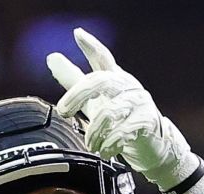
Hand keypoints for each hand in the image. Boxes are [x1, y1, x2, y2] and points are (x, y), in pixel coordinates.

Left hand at [47, 29, 198, 191]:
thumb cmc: (121, 119)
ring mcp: (139, 102)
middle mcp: (127, 86)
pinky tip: (105, 150)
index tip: (78, 34)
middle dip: (78, 95)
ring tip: (90, 143)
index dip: (90, 46)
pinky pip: (124, 131)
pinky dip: (110, 143)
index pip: (102, 57)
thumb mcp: (94, 99)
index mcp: (114, 78)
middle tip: (63, 111)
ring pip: (110, 111)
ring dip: (94, 131)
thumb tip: (52, 57)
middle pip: (101, 81)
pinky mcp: (147, 122)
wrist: (151, 145)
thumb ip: (73, 80)